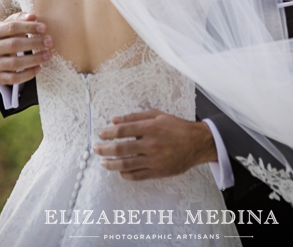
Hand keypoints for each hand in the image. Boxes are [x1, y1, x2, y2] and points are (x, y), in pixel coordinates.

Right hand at [0, 12, 51, 84]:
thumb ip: (21, 19)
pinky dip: (28, 74)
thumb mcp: (9, 25)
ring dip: (34, 59)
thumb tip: (33, 16)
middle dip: (34, 43)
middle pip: (14, 45)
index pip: (12, 27)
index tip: (44, 28)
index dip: (29, 27)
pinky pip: (14, 78)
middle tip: (50, 41)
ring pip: (15, 63)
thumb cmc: (5, 37)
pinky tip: (39, 68)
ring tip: (48, 55)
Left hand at [93, 109, 217, 180]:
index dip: (107, 133)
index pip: (122, 131)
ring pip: (125, 165)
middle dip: (104, 149)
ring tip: (103, 162)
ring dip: (110, 164)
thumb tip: (114, 120)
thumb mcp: (157, 115)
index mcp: (150, 128)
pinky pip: (136, 176)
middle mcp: (150, 145)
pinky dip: (124, 174)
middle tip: (95, 148)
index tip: (100, 134)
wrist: (197, 144)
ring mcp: (153, 160)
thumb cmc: (176, 127)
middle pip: (120, 149)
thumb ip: (135, 116)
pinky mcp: (157, 172)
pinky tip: (119, 170)